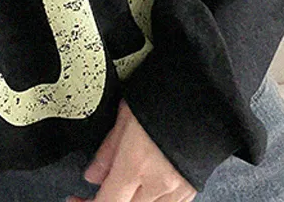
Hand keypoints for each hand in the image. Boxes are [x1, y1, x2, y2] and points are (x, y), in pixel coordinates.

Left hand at [66, 99, 197, 201]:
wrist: (207, 91)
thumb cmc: (168, 94)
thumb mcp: (127, 113)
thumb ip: (108, 149)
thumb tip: (93, 175)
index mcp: (135, 164)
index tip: (76, 199)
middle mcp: (156, 184)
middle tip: (95, 193)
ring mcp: (176, 190)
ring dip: (130, 201)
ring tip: (122, 186)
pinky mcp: (191, 189)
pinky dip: (151, 200)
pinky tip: (145, 188)